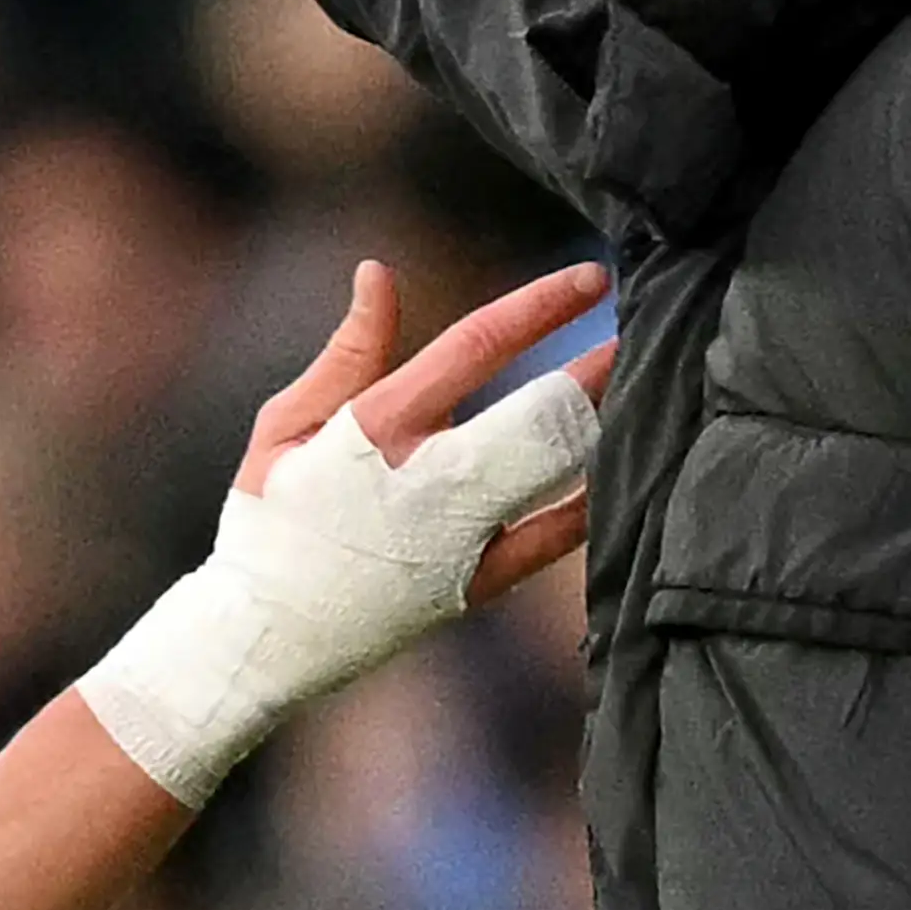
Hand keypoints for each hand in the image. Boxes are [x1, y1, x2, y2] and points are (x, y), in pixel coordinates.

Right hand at [78, 256, 612, 807]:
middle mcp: (427, 481)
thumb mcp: (284, 427)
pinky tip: (619, 469)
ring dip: (603, 426)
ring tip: (644, 390)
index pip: (476, 345)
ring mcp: (459, 538)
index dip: (540, 305)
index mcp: (377, 428)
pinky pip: (552, 541)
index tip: (592, 276)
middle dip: (599, 369)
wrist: (264, 637)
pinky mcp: (476, 586)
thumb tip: (378, 272)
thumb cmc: (270, 521)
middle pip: (538, 413)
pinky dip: (590, 502)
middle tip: (646, 333)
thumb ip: (347, 352)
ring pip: (555, 472)